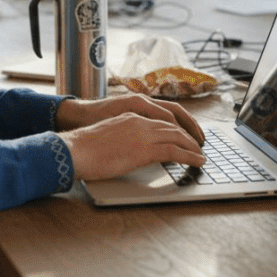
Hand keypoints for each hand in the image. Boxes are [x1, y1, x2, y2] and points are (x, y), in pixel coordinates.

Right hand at [59, 105, 205, 180]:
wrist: (74, 150)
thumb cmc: (84, 148)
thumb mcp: (109, 135)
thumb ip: (124, 137)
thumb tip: (131, 149)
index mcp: (131, 115)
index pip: (162, 118)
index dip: (178, 127)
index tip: (186, 136)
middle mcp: (140, 120)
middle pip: (174, 125)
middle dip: (190, 135)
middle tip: (200, 145)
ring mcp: (142, 133)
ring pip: (177, 136)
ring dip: (193, 146)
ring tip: (202, 155)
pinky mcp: (144, 149)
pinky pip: (174, 150)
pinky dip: (189, 156)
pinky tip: (197, 161)